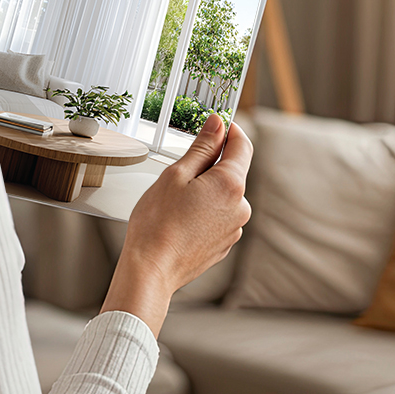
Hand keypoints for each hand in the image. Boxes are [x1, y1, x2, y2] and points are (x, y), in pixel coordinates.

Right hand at [101, 114, 252, 336]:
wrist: (152, 269)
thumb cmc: (158, 223)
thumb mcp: (177, 174)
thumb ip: (202, 147)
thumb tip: (218, 124)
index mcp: (231, 185)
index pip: (242, 145)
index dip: (229, 130)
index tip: (216, 124)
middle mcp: (241, 207)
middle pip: (232, 171)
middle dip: (211, 164)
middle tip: (180, 170)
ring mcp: (235, 228)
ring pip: (224, 195)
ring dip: (206, 189)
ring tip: (175, 201)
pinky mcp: (225, 243)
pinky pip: (219, 216)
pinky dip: (204, 210)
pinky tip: (181, 218)